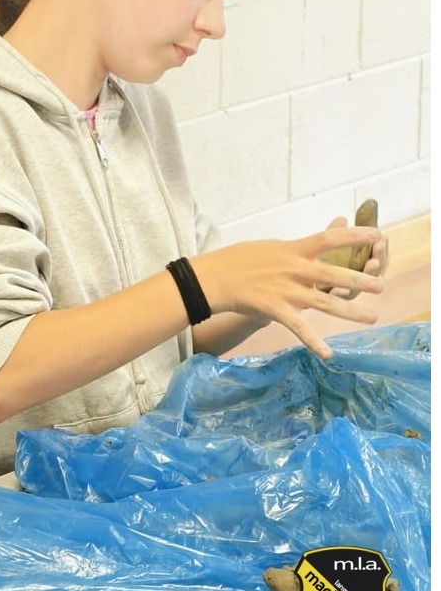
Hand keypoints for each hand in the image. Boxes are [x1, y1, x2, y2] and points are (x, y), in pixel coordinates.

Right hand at [190, 225, 383, 359]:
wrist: (211, 278)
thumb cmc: (236, 260)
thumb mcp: (269, 247)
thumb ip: (294, 248)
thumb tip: (312, 244)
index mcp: (293, 249)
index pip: (330, 238)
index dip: (356, 236)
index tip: (377, 235)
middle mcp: (294, 269)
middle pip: (334, 273)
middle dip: (360, 280)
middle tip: (380, 286)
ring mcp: (286, 291)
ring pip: (325, 302)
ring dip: (350, 311)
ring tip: (372, 317)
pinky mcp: (275, 310)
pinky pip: (299, 329)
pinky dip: (314, 342)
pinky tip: (328, 355)